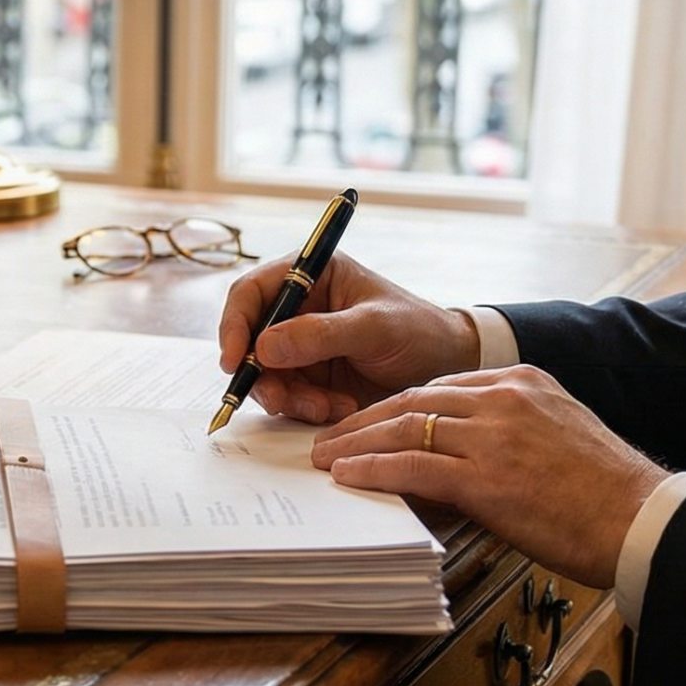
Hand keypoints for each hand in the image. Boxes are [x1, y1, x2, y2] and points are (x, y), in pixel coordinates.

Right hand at [217, 253, 483, 423]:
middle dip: (262, 373)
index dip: (235, 325)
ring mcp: (302, 347)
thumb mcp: (374, 327)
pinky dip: (305, 409)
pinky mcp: (310, 380)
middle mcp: (299, 310)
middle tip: (281, 398)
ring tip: (326, 407)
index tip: (236, 361)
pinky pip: (288, 398)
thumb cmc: (420, 331)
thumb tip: (264, 346)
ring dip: (288, 397)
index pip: (253, 293)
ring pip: (265, 375)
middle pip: (250, 340)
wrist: (449, 368)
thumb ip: (320, 334)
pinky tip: (338, 408)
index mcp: (311, 276)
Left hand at [309, 366, 669, 588]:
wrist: (640, 521)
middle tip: (329, 437)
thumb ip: (507, 435)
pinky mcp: (486, 476)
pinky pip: (412, 466)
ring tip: (325, 457)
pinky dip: (373, 469)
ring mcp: (494, 434)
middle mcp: (504, 398)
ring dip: (356, 443)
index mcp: (524, 382)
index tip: (368, 421)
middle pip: (413, 401)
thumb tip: (457, 460)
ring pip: (404, 428)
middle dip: (364, 420)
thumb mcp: (555, 439)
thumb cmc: (604, 495)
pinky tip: (348, 476)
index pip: (440, 388)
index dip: (396, 406)